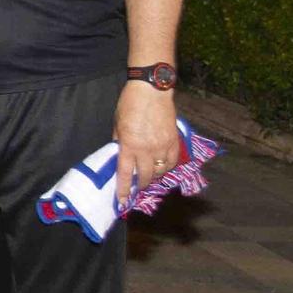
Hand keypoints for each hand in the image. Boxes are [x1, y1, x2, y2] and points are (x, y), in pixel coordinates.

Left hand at [113, 84, 182, 211]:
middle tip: (138, 187)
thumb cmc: (130, 104)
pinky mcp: (174, 141)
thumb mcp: (117, 124)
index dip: (124, 190)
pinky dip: (167, 167)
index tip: (123, 201)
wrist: (152, 90)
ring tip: (150, 175)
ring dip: (154, 176)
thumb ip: (119, 141)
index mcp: (129, 145)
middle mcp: (147, 150)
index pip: (126, 174)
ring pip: (160, 171)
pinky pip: (172, 161)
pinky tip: (163, 166)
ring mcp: (162, 146)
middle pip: (145, 177)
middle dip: (141, 185)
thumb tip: (120, 153)